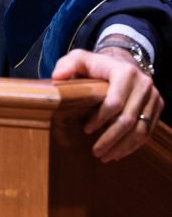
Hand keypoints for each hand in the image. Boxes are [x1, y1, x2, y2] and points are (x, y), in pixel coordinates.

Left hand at [51, 46, 162, 161]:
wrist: (123, 63)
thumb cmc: (97, 66)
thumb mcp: (80, 59)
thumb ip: (68, 65)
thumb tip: (58, 77)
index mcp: (125, 72)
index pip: (114, 101)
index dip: (100, 119)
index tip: (86, 130)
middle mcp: (144, 84)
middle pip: (128, 119)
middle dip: (111, 139)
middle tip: (95, 152)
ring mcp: (153, 97)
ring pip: (141, 129)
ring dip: (123, 147)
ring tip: (105, 157)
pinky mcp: (157, 107)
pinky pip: (148, 131)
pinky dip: (134, 145)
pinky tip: (119, 153)